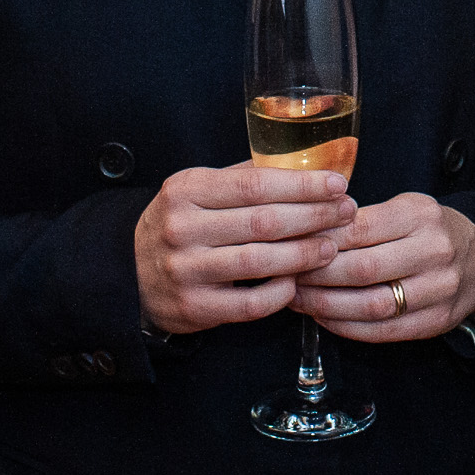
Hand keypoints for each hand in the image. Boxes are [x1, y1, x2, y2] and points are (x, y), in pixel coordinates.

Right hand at [135, 163, 355, 335]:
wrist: (128, 272)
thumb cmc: (179, 222)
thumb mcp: (197, 187)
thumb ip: (242, 177)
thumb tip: (302, 166)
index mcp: (187, 190)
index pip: (255, 184)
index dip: (302, 184)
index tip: (337, 183)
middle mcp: (184, 229)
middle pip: (263, 221)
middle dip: (313, 216)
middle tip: (346, 212)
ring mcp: (186, 271)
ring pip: (259, 262)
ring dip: (303, 254)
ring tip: (331, 246)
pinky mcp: (193, 308)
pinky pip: (248, 304)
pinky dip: (279, 293)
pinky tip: (297, 282)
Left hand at [292, 192, 474, 343]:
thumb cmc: (428, 230)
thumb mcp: (404, 207)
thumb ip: (364, 219)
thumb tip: (308, 233)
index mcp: (421, 214)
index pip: (360, 229)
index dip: (322, 240)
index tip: (292, 243)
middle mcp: (433, 251)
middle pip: (363, 269)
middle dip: (318, 276)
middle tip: (287, 275)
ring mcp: (438, 290)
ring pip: (371, 305)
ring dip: (326, 306)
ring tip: (298, 300)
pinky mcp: (436, 322)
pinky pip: (383, 332)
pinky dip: (348, 328)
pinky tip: (325, 318)